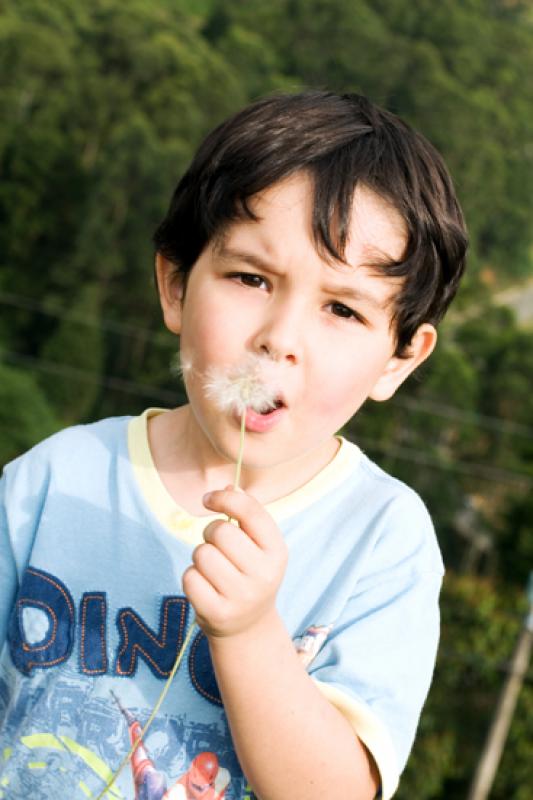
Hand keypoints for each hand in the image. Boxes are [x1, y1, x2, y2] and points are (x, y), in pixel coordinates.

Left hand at [182, 487, 287, 638]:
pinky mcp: (217, 613)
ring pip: (201, 554)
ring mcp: (241, 597)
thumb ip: (247, 514)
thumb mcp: (259, 545)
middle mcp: (264, 575)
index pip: (250, 511)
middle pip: (220, 532)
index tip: (208, 499)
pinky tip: (205, 586)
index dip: (224, 498)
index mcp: (277, 551)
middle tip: (216, 545)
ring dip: (200, 556)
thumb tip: (229, 487)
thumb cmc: (249, 573)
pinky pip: (189, 577)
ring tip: (213, 569)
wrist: (248, 627)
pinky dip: (191, 577)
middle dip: (210, 532)